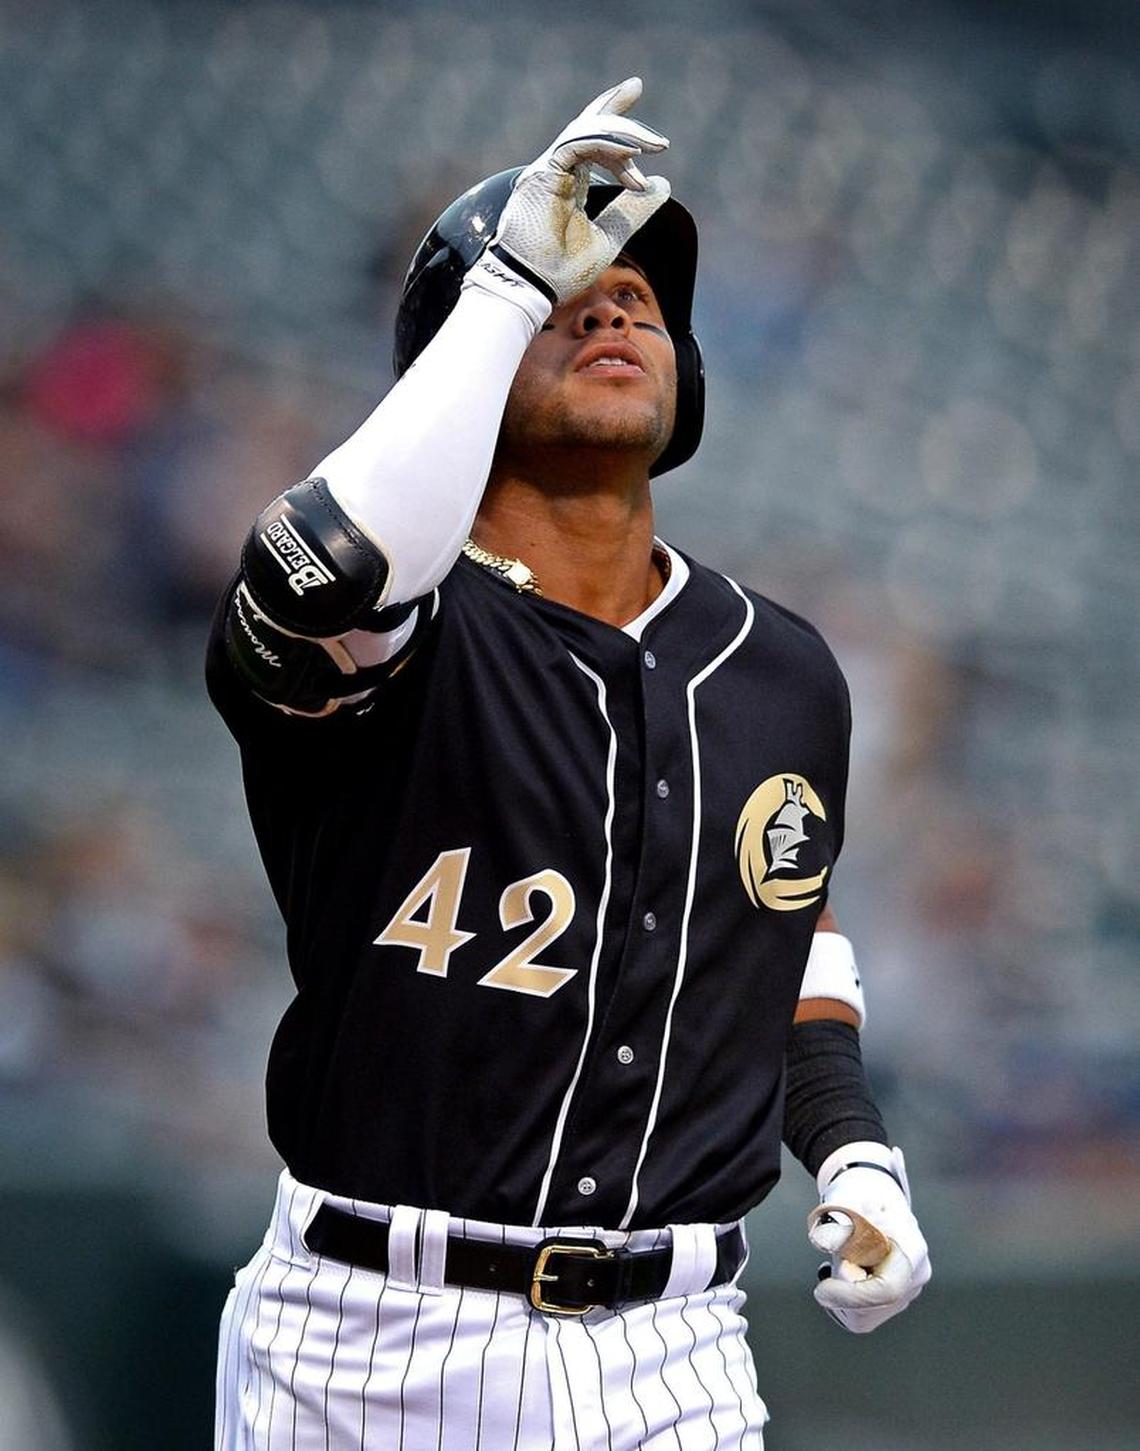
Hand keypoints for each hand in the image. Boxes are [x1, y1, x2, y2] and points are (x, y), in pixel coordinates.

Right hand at [489, 77, 670, 302]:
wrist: (531, 288)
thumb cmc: (560, 271)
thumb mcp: (609, 237)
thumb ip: (632, 212)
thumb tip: (661, 185)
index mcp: (569, 183)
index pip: (592, 144)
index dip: (619, 131)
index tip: (655, 145)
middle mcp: (556, 171)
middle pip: (585, 125)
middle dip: (612, 105)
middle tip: (635, 85)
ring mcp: (548, 169)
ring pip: (586, 131)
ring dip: (624, 135)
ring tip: (655, 146)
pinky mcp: (544, 173)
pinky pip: (579, 144)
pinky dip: (608, 146)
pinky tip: (633, 155)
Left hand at [808, 1142, 930, 1332]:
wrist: (872, 1193)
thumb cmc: (859, 1194)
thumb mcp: (844, 1202)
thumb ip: (837, 1225)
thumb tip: (829, 1243)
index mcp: (911, 1249)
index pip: (886, 1290)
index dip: (851, 1296)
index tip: (821, 1289)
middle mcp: (916, 1275)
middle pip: (872, 1308)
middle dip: (843, 1289)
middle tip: (835, 1259)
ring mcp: (908, 1289)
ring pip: (864, 1316)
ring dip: (842, 1296)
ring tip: (843, 1261)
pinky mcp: (895, 1298)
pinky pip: (863, 1315)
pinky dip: (844, 1300)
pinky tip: (845, 1272)